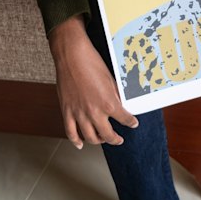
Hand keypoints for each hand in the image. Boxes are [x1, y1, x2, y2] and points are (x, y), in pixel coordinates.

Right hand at [49, 15, 138, 148]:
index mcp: (108, 103)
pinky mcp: (67, 111)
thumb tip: (119, 104)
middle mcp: (94, 112)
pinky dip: (76, 141)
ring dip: (99, 141)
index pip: (124, 119)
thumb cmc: (91, 62)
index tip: (133, 124)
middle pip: (107, 135)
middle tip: (119, 139)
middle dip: (115, 139)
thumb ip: (115, 95)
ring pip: (90, 137)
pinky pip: (71, 132)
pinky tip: (81, 144)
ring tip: (103, 139)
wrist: (71, 55)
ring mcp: (79, 113)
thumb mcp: (110, 78)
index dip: (131, 122)